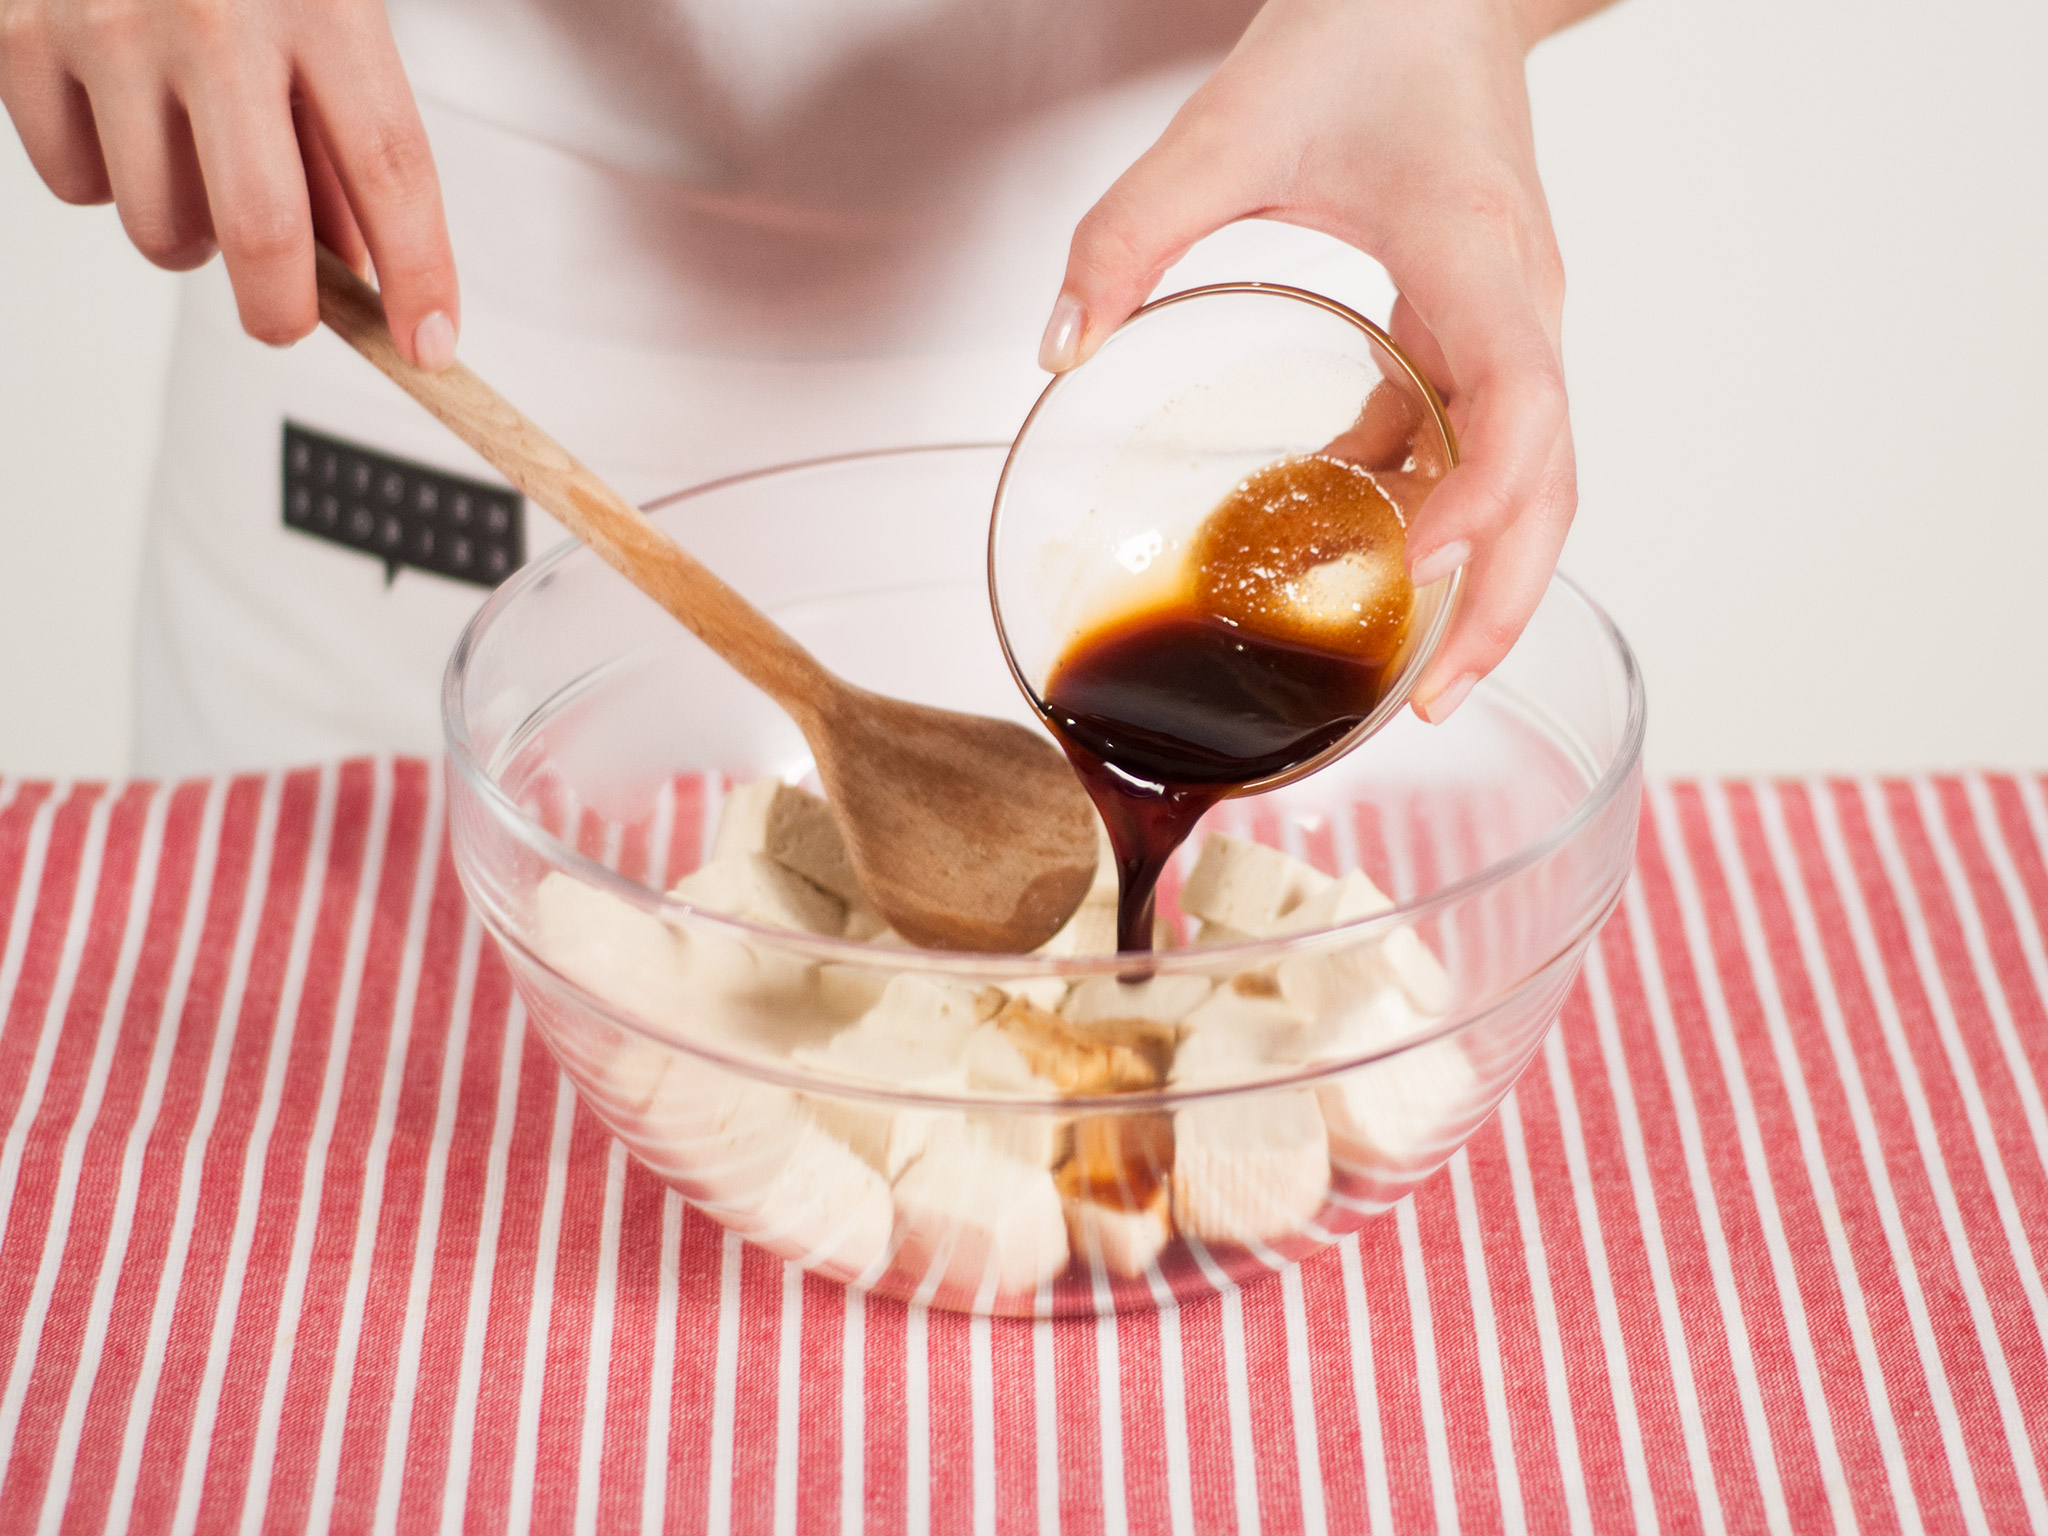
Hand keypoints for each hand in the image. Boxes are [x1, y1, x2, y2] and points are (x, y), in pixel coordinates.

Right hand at [0, 0, 458, 365]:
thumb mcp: (325, 6)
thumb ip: (343, 130)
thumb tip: (356, 269)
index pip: (391, 166)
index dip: (419, 273)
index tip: (430, 344)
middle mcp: (213, 16)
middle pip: (264, 230)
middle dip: (285, 312)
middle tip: (289, 320)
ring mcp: (107, 27)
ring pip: (162, 226)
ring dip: (192, 233)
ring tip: (196, 164)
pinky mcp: (19, 37)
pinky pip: (76, 185)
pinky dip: (107, 180)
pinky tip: (122, 117)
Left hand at [1042, 0, 1596, 720]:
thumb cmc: (1357, 36)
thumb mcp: (1220, 130)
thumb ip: (1125, 236)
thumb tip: (1057, 353)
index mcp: (1475, 255)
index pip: (1521, 407)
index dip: (1481, 508)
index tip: (1411, 569)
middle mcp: (1519, 303)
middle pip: (1550, 485)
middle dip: (1501, 603)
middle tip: (1430, 704)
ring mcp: (1513, 321)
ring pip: (1528, 479)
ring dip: (1475, 576)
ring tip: (1395, 669)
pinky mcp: (1481, 328)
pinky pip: (1474, 443)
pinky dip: (1427, 507)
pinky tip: (1348, 541)